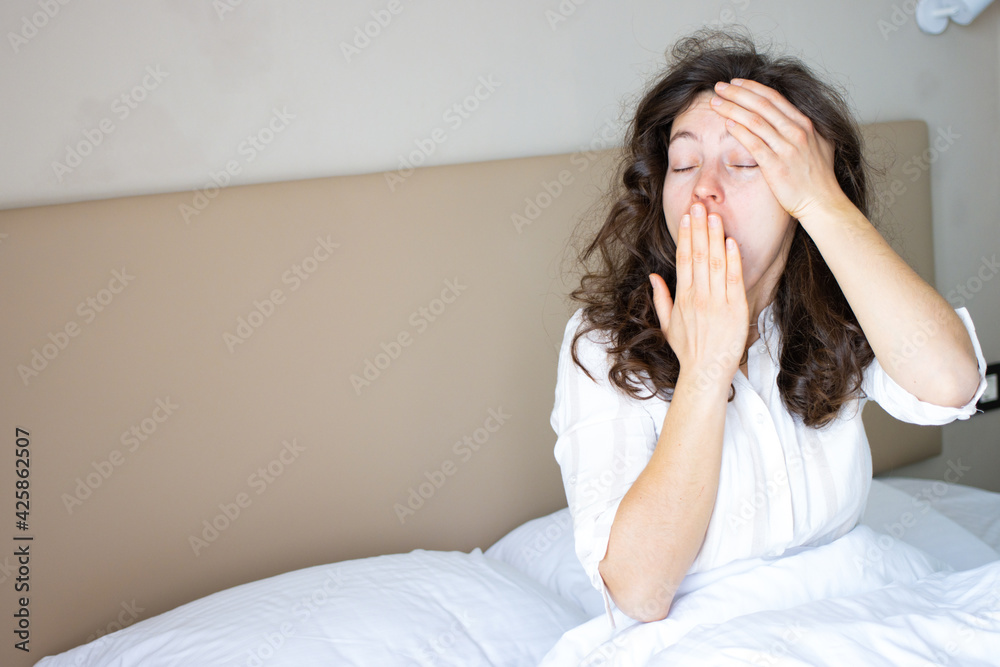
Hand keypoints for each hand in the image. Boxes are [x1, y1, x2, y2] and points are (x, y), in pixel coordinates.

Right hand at [649, 202, 748, 391]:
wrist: (706, 372)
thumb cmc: (688, 351)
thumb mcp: (667, 325)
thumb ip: (661, 298)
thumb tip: (653, 277)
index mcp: (682, 298)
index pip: (684, 259)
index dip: (686, 236)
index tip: (687, 217)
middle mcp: (698, 297)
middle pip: (698, 255)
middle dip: (699, 228)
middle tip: (699, 205)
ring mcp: (717, 302)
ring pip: (716, 263)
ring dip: (715, 237)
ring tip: (714, 215)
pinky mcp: (735, 309)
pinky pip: (734, 280)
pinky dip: (733, 260)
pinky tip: (731, 242)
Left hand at [708, 78, 845, 221]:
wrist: (823, 203)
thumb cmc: (819, 178)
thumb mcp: (820, 145)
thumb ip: (806, 130)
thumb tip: (794, 118)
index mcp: (805, 124)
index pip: (774, 98)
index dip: (752, 88)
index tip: (735, 83)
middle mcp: (797, 132)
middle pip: (761, 105)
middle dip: (736, 93)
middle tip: (718, 87)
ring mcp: (787, 148)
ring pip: (754, 121)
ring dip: (732, 109)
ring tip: (714, 104)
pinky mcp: (776, 166)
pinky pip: (754, 144)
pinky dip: (740, 132)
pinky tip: (727, 125)